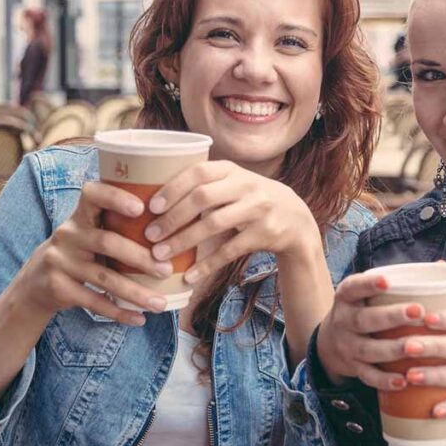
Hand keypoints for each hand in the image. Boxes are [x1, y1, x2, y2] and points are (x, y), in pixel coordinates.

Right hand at [11, 182, 174, 325]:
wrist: (36, 281)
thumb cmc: (80, 251)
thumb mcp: (90, 231)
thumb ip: (118, 225)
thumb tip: (176, 225)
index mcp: (80, 215)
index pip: (92, 194)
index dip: (115, 198)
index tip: (141, 207)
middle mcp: (68, 234)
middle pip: (107, 242)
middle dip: (140, 257)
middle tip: (167, 269)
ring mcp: (60, 261)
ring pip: (104, 278)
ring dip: (136, 292)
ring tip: (161, 303)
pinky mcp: (58, 287)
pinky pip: (93, 302)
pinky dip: (119, 312)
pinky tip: (139, 318)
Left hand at [142, 160, 320, 283]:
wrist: (295, 218)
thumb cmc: (250, 199)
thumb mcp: (233, 183)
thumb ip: (204, 185)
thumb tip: (152, 199)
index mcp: (231, 170)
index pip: (198, 172)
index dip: (173, 188)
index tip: (151, 206)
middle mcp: (246, 185)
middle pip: (203, 198)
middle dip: (173, 217)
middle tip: (150, 235)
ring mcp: (257, 209)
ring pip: (214, 224)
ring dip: (184, 241)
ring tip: (161, 255)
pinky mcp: (264, 233)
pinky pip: (230, 250)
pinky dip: (208, 264)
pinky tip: (189, 275)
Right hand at [315, 273, 425, 388]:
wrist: (329, 343)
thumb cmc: (363, 310)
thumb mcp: (368, 293)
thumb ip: (400, 281)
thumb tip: (443, 265)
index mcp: (347, 296)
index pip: (354, 287)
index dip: (369, 284)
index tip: (388, 280)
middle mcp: (343, 320)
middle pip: (365, 319)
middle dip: (391, 316)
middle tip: (417, 311)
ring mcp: (347, 346)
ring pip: (368, 349)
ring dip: (392, 349)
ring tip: (415, 347)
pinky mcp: (353, 367)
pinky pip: (368, 375)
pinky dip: (385, 380)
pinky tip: (403, 380)